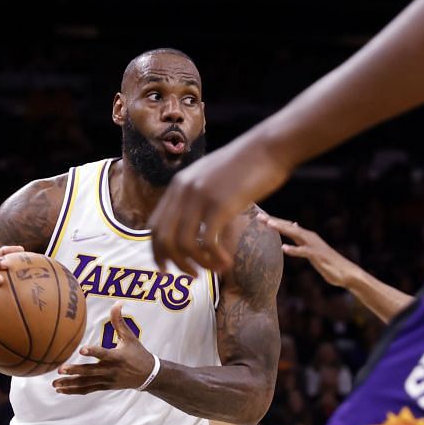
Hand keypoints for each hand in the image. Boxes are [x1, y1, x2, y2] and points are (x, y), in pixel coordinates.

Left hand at [54, 307, 157, 395]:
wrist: (148, 375)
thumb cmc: (138, 353)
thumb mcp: (130, 337)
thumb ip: (119, 322)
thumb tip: (117, 303)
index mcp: (117, 356)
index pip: (103, 353)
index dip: (93, 352)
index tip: (81, 349)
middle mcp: (111, 370)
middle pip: (90, 371)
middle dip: (75, 371)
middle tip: (60, 369)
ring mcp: (107, 380)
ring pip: (86, 383)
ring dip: (70, 384)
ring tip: (55, 384)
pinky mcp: (105, 387)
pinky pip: (87, 390)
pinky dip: (74, 391)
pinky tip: (61, 390)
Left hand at [149, 134, 293, 274]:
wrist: (269, 147)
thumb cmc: (247, 165)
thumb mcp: (212, 177)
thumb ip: (198, 196)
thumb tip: (195, 222)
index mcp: (178, 185)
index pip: (154, 225)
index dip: (158, 252)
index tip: (168, 268)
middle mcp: (183, 191)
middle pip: (163, 238)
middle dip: (174, 263)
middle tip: (191, 277)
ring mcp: (200, 197)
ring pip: (183, 244)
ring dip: (197, 264)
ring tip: (214, 270)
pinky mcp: (220, 205)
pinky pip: (207, 243)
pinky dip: (214, 259)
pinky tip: (226, 263)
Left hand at [268, 216, 357, 287]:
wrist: (345, 272)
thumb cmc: (328, 262)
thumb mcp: (311, 248)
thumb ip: (302, 238)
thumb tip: (295, 225)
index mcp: (306, 236)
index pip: (288, 226)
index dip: (274, 221)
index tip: (259, 217)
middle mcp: (309, 238)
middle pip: (289, 227)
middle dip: (274, 221)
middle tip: (259, 216)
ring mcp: (314, 246)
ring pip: (295, 234)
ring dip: (282, 229)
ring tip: (269, 224)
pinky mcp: (318, 256)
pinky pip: (304, 252)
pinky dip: (294, 250)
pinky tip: (284, 248)